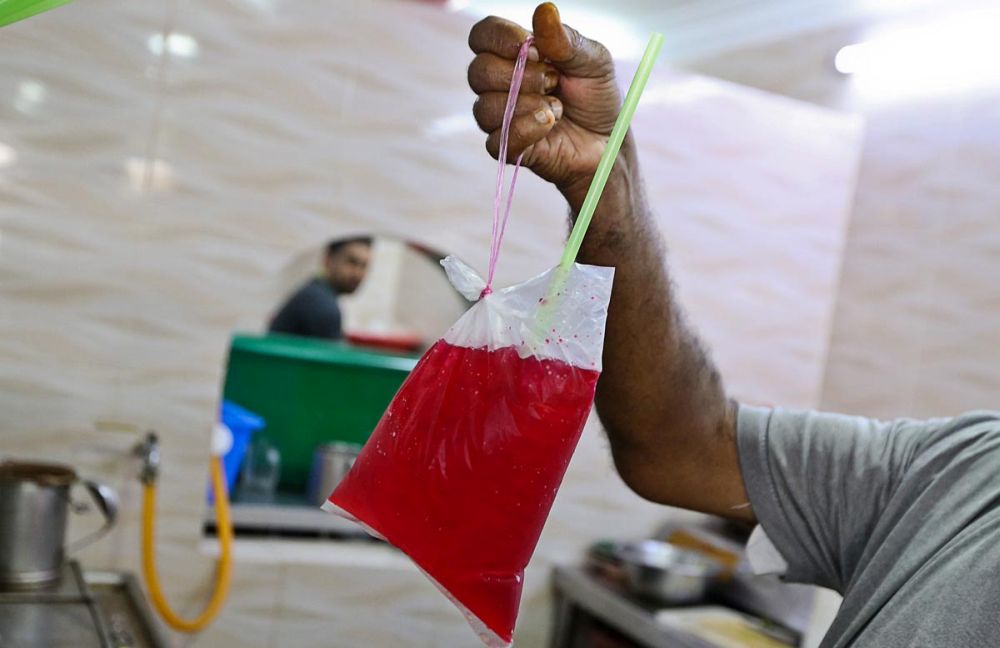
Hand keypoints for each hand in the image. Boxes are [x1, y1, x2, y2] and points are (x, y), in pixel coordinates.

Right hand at [467, 3, 620, 197]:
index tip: (534, 48)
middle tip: (554, 81)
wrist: (608, 142)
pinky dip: (527, 128)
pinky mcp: (507, 148)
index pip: (482, 36)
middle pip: (478, 71)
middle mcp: (500, 84)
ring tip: (558, 107)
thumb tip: (545, 11)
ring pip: (485, 107)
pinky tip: (550, 123)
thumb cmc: (597, 98)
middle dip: (520, 75)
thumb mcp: (593, 61)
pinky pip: (499, 139)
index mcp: (514, 54)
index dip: (500, 38)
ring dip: (528, 104)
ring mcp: (501, 117)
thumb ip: (566, 40)